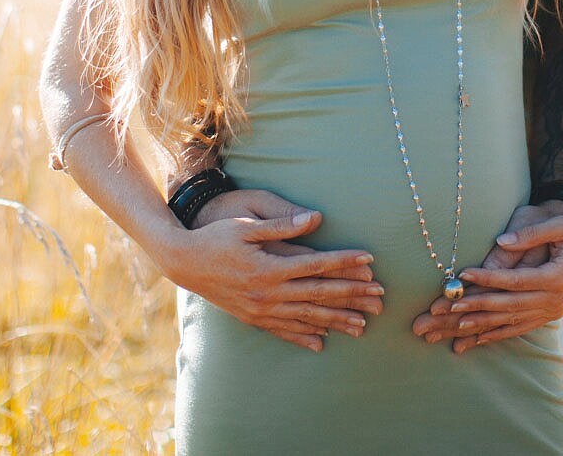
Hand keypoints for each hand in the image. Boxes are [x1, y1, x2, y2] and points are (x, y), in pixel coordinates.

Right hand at [165, 189, 383, 351]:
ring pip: (306, 317)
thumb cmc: (216, 236)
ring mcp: (260, 309)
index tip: (371, 260)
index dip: (345, 262)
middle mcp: (267, 292)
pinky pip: (282, 330)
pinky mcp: (251, 317)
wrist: (183, 261)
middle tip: (380, 297)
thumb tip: (316, 219)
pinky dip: (303, 336)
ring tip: (362, 325)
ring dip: (335, 320)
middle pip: (318, 295)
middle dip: (352, 295)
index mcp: (269, 267)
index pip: (316, 265)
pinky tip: (321, 342)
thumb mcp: (247, 224)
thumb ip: (282, 224)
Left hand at [412, 205, 562, 353]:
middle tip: (450, 306)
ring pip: (513, 320)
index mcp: (556, 277)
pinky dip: (499, 333)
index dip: (488, 278)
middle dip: (478, 306)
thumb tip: (501, 241)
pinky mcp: (551, 313)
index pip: (515, 281)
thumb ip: (531, 234)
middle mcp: (555, 299)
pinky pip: (521, 327)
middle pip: (510, 305)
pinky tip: (478, 339)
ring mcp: (554, 309)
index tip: (463, 274)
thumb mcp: (560, 226)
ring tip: (456, 326)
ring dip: (484, 325)